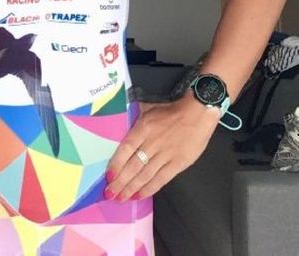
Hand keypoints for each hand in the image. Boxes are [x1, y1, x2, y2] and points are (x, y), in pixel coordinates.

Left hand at [104, 94, 220, 200]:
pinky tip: (140, 196)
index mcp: (144, 128)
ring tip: (121, 198)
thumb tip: (120, 121)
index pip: (126, 149)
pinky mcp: (178, 163)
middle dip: (120, 182)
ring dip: (132, 188)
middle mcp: (152, 143)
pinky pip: (161, 179)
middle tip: (110, 194)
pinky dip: (150, 188)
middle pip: (133, 166)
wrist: (198, 112)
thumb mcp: (149, 108)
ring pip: (145, 175)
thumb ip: (135, 117)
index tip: (108, 176)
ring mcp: (166, 155)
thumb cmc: (171, 109)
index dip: (116, 164)